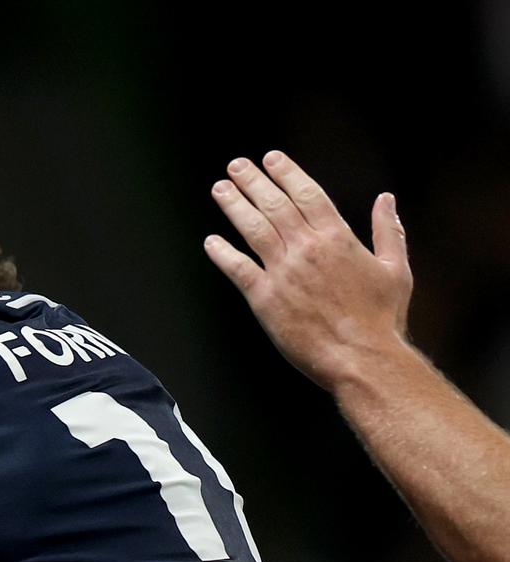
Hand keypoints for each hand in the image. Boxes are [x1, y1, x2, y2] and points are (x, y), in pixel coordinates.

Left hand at [203, 151, 412, 391]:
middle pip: (274, 205)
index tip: (271, 159)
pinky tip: (211, 242)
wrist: (363, 358)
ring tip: (220, 188)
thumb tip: (387, 199)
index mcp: (338, 238)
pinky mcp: (265, 298)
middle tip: (237, 166)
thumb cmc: (382, 319)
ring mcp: (283, 273)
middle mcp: (307, 249)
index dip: (287, 173)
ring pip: (253, 229)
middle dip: (253, 181)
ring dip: (235, 206)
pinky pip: (238, 269)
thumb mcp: (396, 269)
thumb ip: (388, 231)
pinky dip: (222, 253)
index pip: (307, 194)